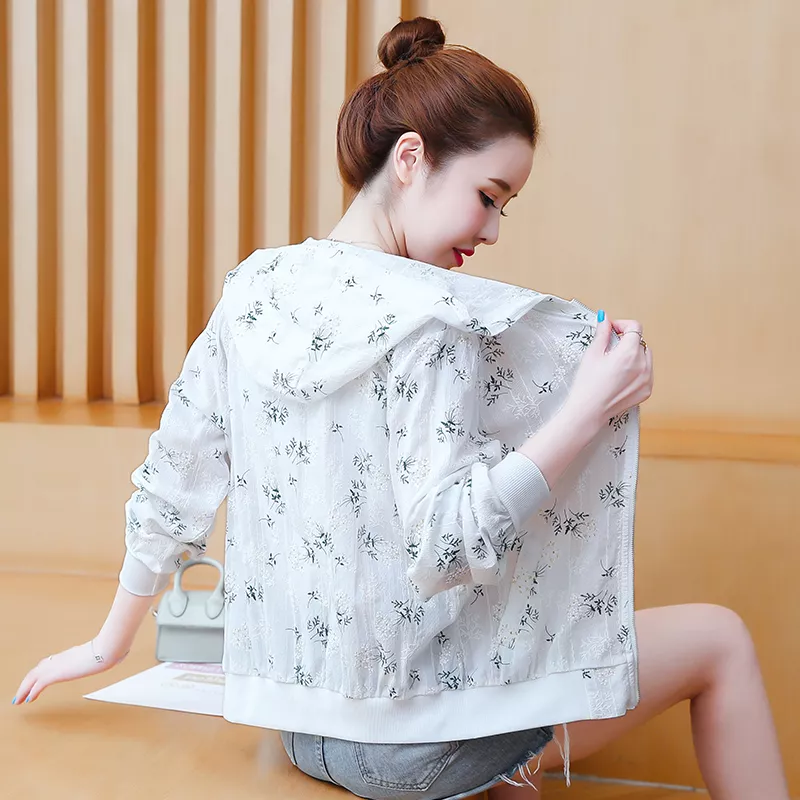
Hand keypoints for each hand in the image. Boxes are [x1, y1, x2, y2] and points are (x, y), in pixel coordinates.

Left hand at [11, 640, 128, 704]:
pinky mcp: (57, 673)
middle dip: (27, 681)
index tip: (36, 678)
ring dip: (24, 689)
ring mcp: (59, 665)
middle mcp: (62, 658)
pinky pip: (38, 684)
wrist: (110, 647)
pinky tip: (27, 700)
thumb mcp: (112, 651)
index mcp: (73, 654)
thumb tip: (123, 652)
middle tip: (20, 692)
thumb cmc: (114, 647)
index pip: (51, 662)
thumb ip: (112, 653)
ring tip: (17, 699)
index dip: (41, 671)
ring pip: (33, 677)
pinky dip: (30, 692)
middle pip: (38, 669)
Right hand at [564, 313, 653, 426]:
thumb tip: (605, 319)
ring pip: (645, 356)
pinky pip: (647, 372)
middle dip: (627, 341)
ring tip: (615, 365)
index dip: (622, 325)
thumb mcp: (592, 354)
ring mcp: (647, 379)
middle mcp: (643, 365)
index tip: (612, 330)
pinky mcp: (647, 390)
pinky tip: (620, 377)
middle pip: (640, 342)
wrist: (588, 411)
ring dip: (634, 355)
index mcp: (629, 353)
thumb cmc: (587, 385)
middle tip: (610, 349)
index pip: (635, 327)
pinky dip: (637, 370)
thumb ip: (602, 333)